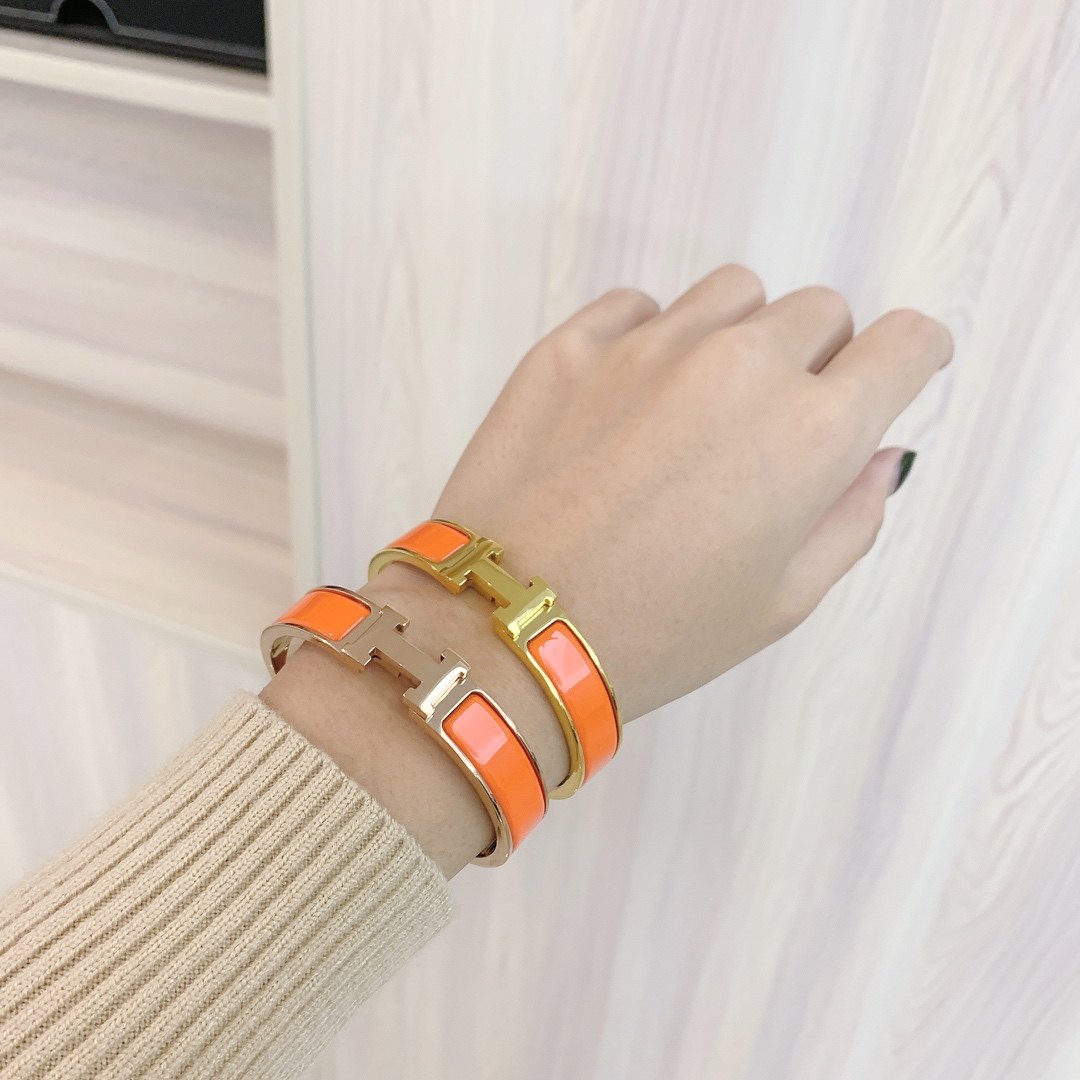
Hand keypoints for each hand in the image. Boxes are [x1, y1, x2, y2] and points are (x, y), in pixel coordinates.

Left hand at [425, 265, 951, 723]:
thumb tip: (879, 455)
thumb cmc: (658, 635)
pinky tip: (626, 402)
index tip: (888, 380)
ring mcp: (649, 345)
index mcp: (810, 433)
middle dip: (816, 360)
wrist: (507, 629)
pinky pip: (640, 306)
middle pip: (819, 312)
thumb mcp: (781, 602)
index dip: (908, 361)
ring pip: (733, 294)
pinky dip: (652, 338)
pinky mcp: (571, 343)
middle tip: (769, 430)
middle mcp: (740, 365)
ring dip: (737, 337)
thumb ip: (851, 517)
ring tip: (694, 412)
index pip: (904, 345)